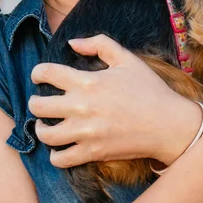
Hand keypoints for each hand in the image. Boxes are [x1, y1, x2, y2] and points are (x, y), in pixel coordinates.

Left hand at [29, 34, 200, 168]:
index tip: (39, 76)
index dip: (38, 73)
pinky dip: (55, 154)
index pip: (47, 73)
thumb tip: (72, 43)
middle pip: (38, 105)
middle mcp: (81, 107)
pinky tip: (60, 147)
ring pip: (45, 134)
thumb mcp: (127, 58)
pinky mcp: (92, 152)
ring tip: (46, 125)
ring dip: (41, 128)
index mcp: (88, 81)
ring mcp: (85, 132)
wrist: (167, 123)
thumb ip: (99, 44)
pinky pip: (60, 159)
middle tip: (40, 101)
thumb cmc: (149, 88)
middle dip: (35, 102)